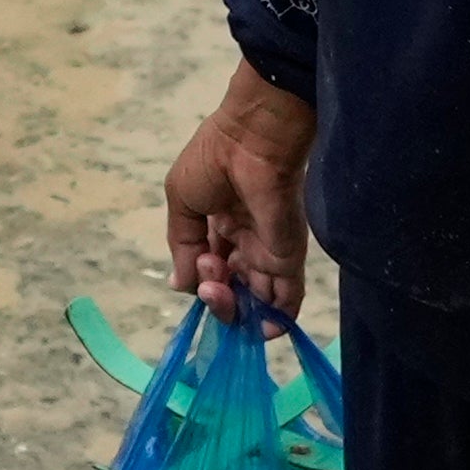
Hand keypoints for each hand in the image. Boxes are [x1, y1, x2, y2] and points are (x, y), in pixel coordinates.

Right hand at [163, 64, 319, 324]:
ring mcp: (268, 253)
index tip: (197, 265)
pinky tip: (259, 329)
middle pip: (233, 291)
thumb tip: (180, 285)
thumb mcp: (182, 201)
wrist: (252, 140)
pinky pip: (286, 301)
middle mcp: (246, 244)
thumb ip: (182, 246)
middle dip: (215, 297)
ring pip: (255, 301)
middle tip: (209, 280)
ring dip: (234, 309)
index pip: (212, 271)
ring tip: (219, 287)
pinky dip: (276, 322)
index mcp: (220, 227)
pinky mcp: (289, 259)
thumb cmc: (214, 160)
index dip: (200, 279)